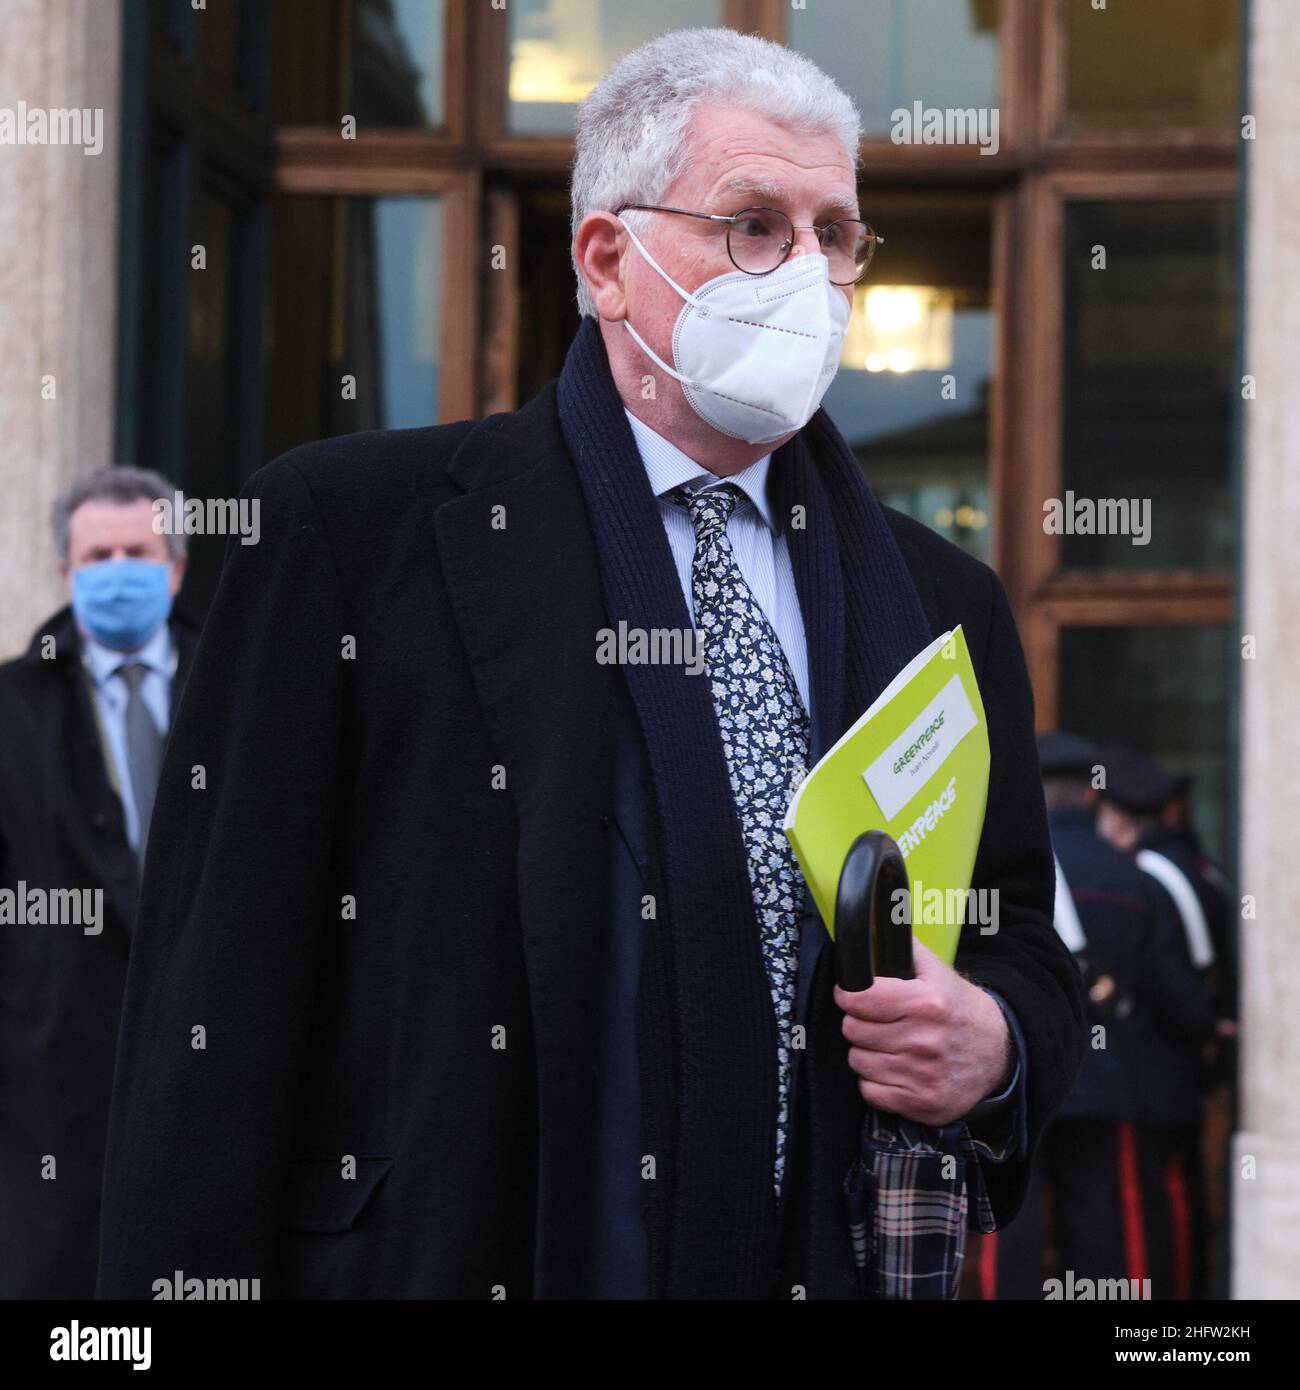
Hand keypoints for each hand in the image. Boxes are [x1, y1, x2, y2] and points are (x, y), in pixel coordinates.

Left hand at [833, 939, 1011, 1125]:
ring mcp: (922, 1076)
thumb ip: (905, 949)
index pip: (859, 999)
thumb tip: (873, 925)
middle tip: (874, 1021)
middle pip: (853, 1031)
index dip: (847, 995)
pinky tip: (893, 1069)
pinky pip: (870, 1092)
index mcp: (925, 1003)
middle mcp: (923, 1041)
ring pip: (858, 1062)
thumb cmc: (960, 1010)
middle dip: (858, 1023)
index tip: (850, 995)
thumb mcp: (938, 972)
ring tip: (886, 1045)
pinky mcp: (922, 1103)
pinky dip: (876, 1082)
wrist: (999, 1053)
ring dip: (866, 1053)